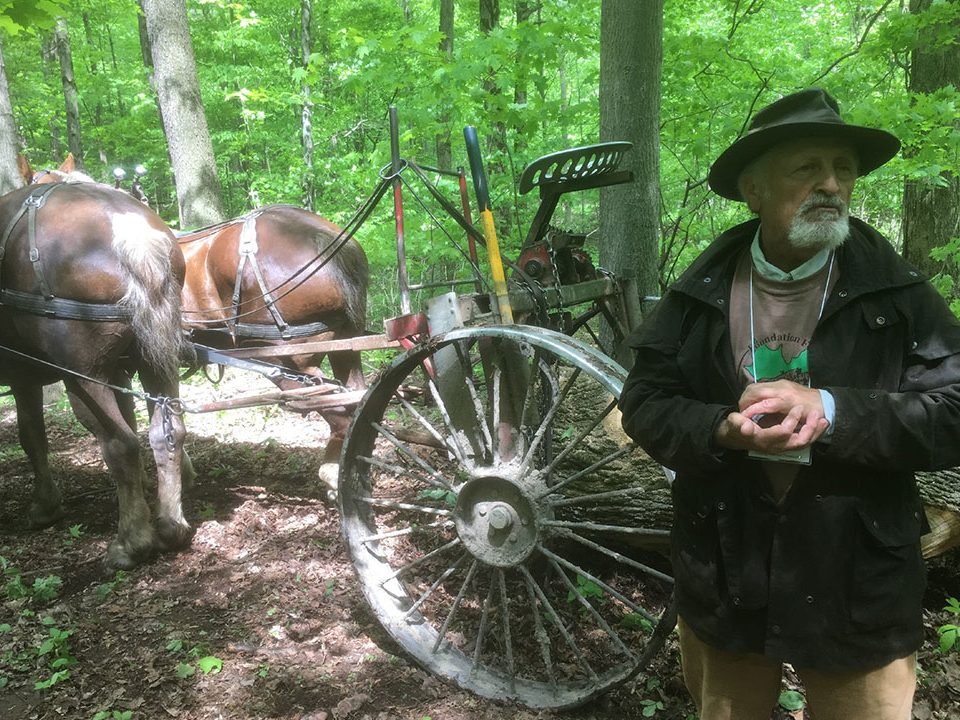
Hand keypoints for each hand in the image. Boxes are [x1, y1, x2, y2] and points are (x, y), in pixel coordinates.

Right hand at [714, 380, 828, 453]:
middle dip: (809, 428)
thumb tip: (744, 426)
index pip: (783, 432)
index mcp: (763, 439)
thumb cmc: (736, 428)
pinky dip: (813, 434)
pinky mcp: (785, 445)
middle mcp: (774, 446)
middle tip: (817, 414)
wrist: (737, 438)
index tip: (797, 407)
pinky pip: (803, 442)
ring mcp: (781, 447)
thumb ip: (737, 424)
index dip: (791, 421)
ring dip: (815, 432)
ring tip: (824, 420)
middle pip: (798, 441)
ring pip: (802, 443)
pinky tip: (819, 424)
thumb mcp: (733, 424)